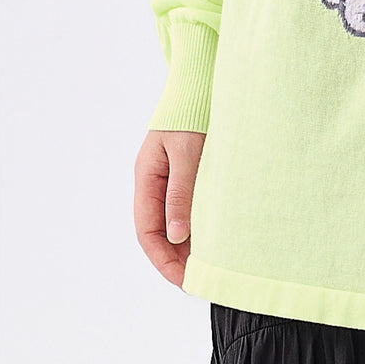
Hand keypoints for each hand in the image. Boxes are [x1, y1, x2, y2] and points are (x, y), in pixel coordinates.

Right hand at [134, 128, 205, 288]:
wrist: (202, 83)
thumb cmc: (192, 113)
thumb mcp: (188, 154)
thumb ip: (182, 194)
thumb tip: (176, 235)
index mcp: (147, 178)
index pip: (148, 230)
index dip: (163, 259)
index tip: (183, 280)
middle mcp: (155, 182)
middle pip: (160, 231)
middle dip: (177, 258)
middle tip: (201, 279)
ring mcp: (171, 178)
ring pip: (176, 221)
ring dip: (190, 243)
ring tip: (212, 264)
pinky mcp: (190, 174)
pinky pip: (190, 207)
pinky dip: (200, 225)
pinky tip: (218, 236)